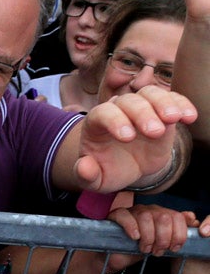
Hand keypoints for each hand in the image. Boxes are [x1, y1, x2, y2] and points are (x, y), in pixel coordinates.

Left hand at [75, 86, 196, 191]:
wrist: (127, 167)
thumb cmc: (108, 170)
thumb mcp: (94, 179)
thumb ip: (85, 174)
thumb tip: (84, 167)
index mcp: (96, 123)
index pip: (103, 113)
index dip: (114, 121)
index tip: (127, 138)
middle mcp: (118, 110)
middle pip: (129, 101)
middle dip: (142, 114)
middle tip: (154, 132)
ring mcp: (140, 108)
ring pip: (150, 94)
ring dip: (163, 103)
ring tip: (174, 118)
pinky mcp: (161, 110)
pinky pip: (172, 99)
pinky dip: (182, 104)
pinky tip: (189, 117)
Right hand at [108, 204, 198, 256]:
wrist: (116, 257)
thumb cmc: (139, 249)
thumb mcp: (161, 244)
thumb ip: (178, 232)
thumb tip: (193, 219)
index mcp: (162, 215)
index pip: (177, 217)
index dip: (178, 234)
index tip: (174, 248)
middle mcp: (149, 210)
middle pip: (163, 217)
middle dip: (163, 238)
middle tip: (158, 251)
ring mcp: (132, 211)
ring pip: (146, 217)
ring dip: (148, 237)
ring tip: (145, 249)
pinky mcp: (116, 215)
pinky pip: (125, 216)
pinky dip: (131, 227)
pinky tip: (134, 238)